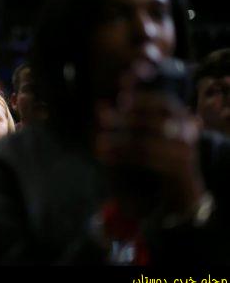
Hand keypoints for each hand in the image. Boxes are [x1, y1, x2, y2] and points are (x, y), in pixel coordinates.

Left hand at [95, 91, 204, 220]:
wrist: (183, 185)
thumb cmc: (159, 151)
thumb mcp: (146, 131)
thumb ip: (127, 116)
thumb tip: (98, 106)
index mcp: (180, 115)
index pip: (163, 101)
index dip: (142, 98)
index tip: (121, 97)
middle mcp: (186, 130)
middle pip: (152, 121)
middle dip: (125, 119)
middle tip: (101, 117)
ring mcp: (184, 150)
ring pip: (146, 142)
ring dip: (119, 140)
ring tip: (97, 142)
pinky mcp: (178, 169)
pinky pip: (146, 160)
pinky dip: (122, 157)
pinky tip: (104, 157)